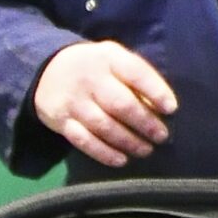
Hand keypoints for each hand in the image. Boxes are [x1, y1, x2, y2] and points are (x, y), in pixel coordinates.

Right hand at [32, 40, 174, 167]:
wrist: (46, 69)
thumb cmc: (96, 68)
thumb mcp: (114, 60)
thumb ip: (137, 77)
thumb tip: (163, 108)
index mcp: (107, 58)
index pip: (135, 73)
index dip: (156, 91)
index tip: (171, 109)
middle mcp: (89, 78)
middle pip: (120, 103)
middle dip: (145, 123)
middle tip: (161, 136)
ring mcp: (73, 100)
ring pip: (103, 125)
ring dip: (128, 141)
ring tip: (146, 150)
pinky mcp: (60, 120)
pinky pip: (83, 140)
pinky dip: (104, 153)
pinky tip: (121, 160)